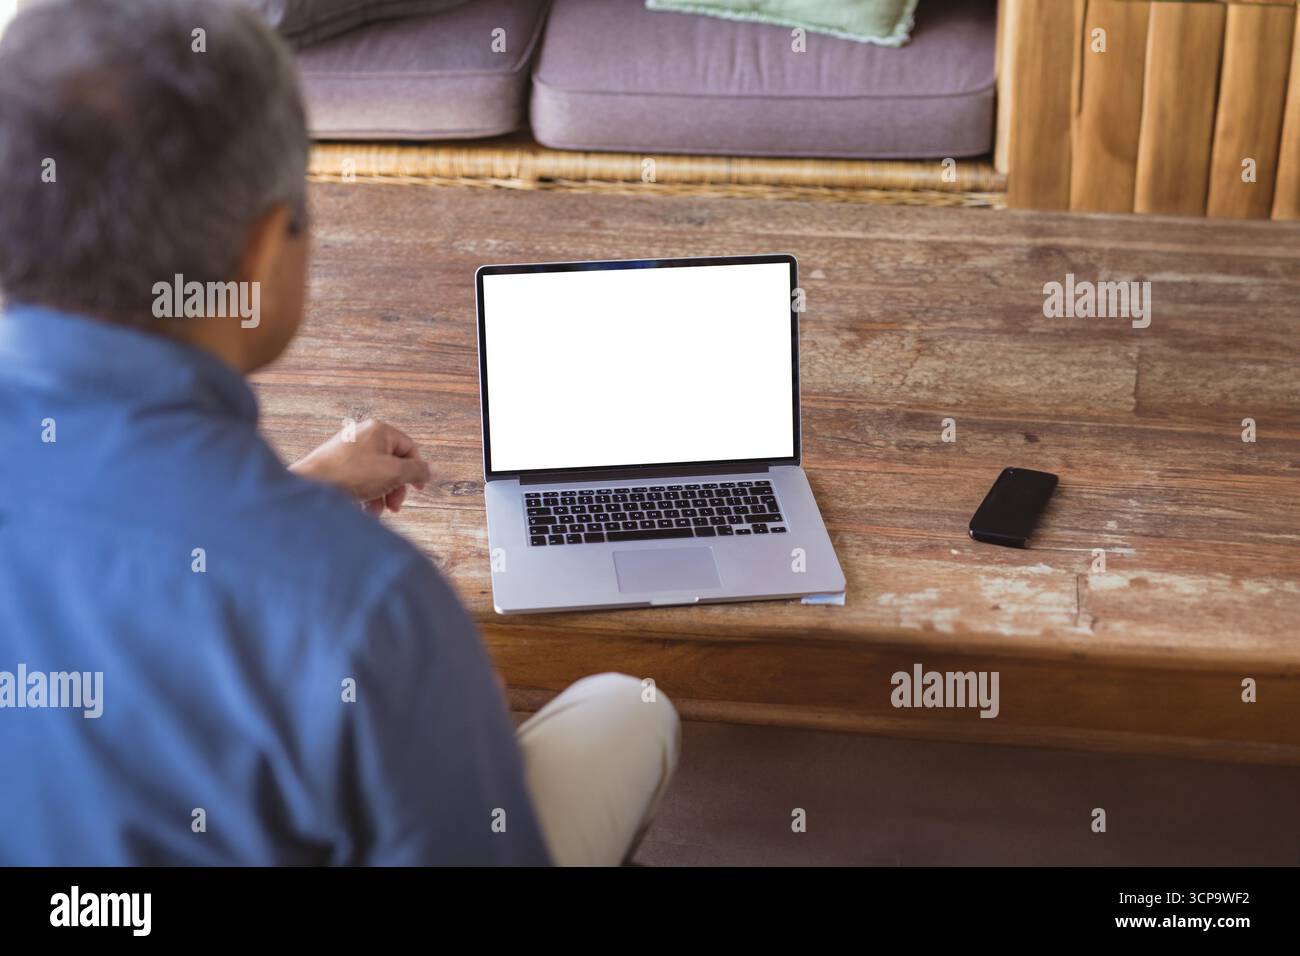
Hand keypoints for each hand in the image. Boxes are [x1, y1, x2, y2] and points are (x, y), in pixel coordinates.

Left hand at [290, 419, 430, 515]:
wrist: (311, 484)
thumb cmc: (350, 474)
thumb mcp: (393, 473)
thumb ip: (417, 471)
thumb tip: (433, 469)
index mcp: (379, 430)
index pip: (409, 448)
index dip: (416, 470)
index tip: (417, 489)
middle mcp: (363, 435)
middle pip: (392, 463)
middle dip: (395, 488)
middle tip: (394, 506)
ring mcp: (347, 449)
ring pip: (375, 474)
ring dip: (380, 495)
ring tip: (375, 512)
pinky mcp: (335, 464)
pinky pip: (358, 479)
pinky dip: (364, 494)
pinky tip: (362, 510)